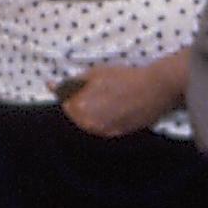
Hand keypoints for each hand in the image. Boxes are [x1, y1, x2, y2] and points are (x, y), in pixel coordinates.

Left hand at [57, 60, 181, 138]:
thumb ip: (72, 82)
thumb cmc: (125, 76)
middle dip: (81, 105)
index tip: (79, 89)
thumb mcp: (95, 73)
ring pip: (89, 123)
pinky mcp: (118, 134)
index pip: (65, 104)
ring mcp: (103, 131)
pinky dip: (105, 119)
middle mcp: (88, 124)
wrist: (156, 88)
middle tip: (97, 93)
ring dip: (93, 113)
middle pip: (76, 116)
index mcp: (79, 108)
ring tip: (108, 99)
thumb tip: (50, 85)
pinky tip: (115, 108)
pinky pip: (104, 128)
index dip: (70, 95)